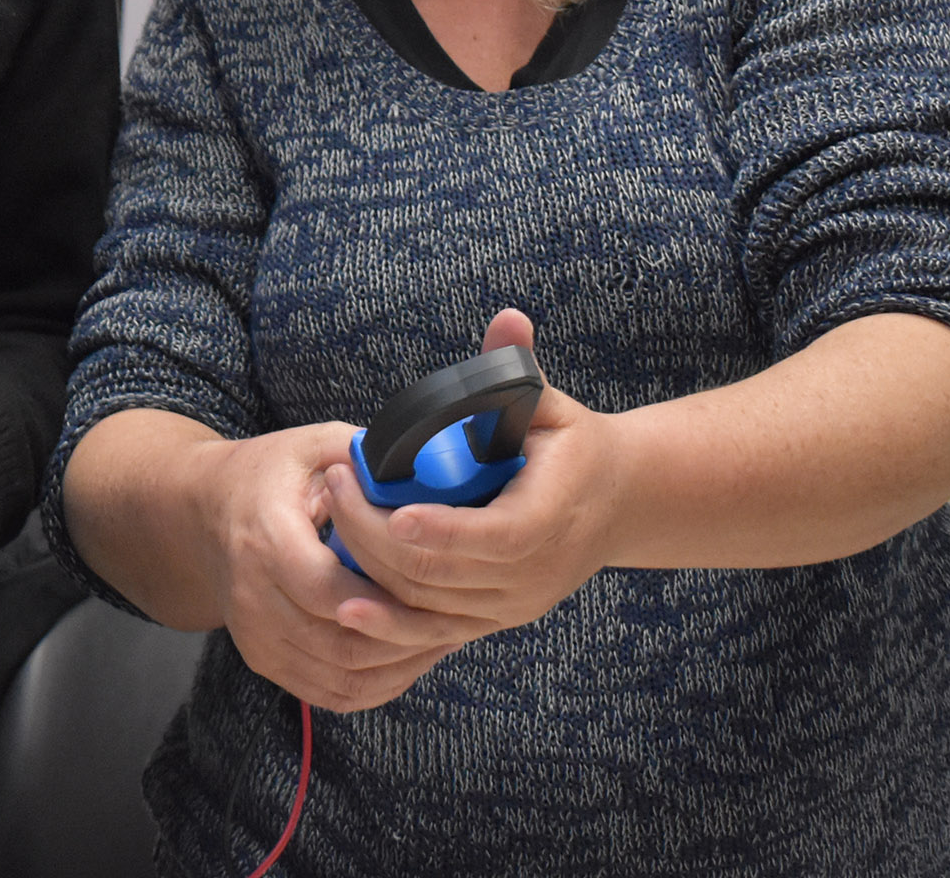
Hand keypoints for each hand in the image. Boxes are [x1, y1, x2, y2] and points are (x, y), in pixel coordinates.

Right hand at [183, 419, 470, 710]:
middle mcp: (252, 596)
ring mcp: (255, 634)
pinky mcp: (263, 659)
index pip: (330, 591)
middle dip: (407, 640)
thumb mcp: (313, 446)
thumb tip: (427, 468)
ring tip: (440, 638)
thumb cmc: (268, 475)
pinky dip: (376, 686)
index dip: (388, 603)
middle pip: (341, 645)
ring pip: (341, 678)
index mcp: (266, 538)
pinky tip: (407, 658)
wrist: (205, 511)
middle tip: (456, 621)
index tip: (439, 592)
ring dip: (398, 667)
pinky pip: (329, 693)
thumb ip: (367, 456)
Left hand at [320, 310, 629, 643]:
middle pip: (441, 574)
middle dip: (374, 535)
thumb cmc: (572, 445)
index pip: (490, 536)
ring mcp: (514, 604)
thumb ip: (519, 366)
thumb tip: (508, 319)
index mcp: (550, 517)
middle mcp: (534, 574)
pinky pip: (434, 630)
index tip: (377, 499)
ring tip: (330, 522)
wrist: (619, 503)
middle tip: (334, 486)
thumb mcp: (549, 403)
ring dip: (371, 574)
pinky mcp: (495, 619)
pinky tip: (346, 601)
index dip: (432, 527)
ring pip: (429, 609)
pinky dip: (389, 619)